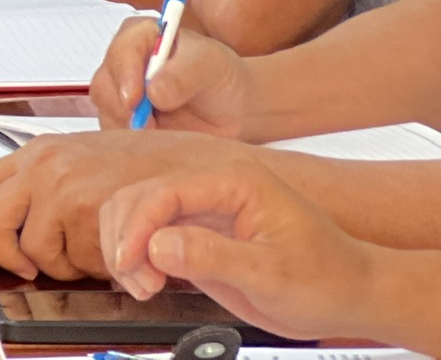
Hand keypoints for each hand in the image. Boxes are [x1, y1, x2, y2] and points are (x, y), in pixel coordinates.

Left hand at [0, 127, 251, 281]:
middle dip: (18, 254)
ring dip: (64, 263)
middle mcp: (43, 166)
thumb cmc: (145, 169)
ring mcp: (64, 186)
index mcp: (38, 154)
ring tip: (94, 250)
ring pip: (37, 251)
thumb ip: (50, 184)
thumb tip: (21, 216)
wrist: (194, 165)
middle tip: (43, 261)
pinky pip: (70, 259)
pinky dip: (87, 268)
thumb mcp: (87, 163)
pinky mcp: (88, 209)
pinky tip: (105, 261)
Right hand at [89, 20, 250, 135]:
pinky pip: (113, 129)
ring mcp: (120, 90)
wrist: (233, 109)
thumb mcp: (210, 67)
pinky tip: (153, 141)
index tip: (136, 101)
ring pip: (105, 109)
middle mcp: (125, 61)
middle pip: (105, 82)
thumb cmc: (221, 78)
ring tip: (159, 134)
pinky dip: (128, 141)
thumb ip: (183, 76)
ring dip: (127, 125)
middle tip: (149, 127)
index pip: (122, 50)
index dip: (125, 75)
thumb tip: (153, 92)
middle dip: (123, 107)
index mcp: (143, 35)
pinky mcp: (122, 117)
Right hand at [101, 160, 381, 333]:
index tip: (130, 261)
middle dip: (126, 238)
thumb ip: (214, 256)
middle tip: (138, 281)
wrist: (351, 295)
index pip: (164, 191)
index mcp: (233, 181)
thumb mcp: (273, 273)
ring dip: (125, 248)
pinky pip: (148, 236)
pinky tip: (148, 282)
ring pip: (135, 213)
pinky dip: (136, 258)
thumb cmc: (327, 278)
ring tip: (144, 286)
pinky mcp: (197, 234)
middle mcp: (211, 189)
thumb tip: (158, 245)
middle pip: (138, 197)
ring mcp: (201, 211)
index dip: (138, 225)